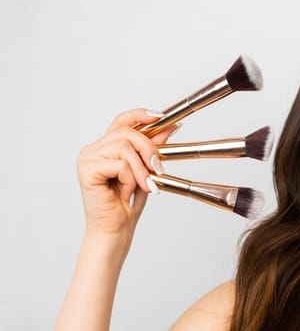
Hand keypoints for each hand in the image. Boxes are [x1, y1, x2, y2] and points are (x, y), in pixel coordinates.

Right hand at [75, 108, 178, 237]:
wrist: (116, 228)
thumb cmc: (127, 202)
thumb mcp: (146, 169)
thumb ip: (153, 147)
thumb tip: (170, 127)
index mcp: (106, 146)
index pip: (122, 121)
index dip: (141, 114)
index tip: (162, 116)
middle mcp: (93, 149)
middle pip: (127, 132)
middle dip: (149, 149)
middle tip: (158, 169)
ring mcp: (87, 158)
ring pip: (124, 148)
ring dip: (140, 170)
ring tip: (142, 186)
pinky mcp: (86, 169)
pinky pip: (119, 165)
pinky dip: (130, 180)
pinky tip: (125, 192)